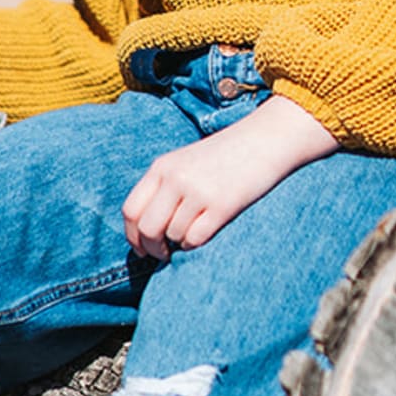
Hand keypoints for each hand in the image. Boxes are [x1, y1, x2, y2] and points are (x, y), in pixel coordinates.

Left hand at [122, 92, 336, 257]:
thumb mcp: (184, 163)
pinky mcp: (221, 206)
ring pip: (173, 236)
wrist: (264, 140)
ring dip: (180, 243)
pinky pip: (195, 239)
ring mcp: (198, 192)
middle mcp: (175, 179)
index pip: (130, 210)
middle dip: (152, 249)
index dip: (132, 236)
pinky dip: (195, 244)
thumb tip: (145, 230)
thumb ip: (163, 188)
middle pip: (147, 229)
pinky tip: (205, 232)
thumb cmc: (224, 156)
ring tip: (193, 231)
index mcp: (162, 167)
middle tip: (163, 254)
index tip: (142, 248)